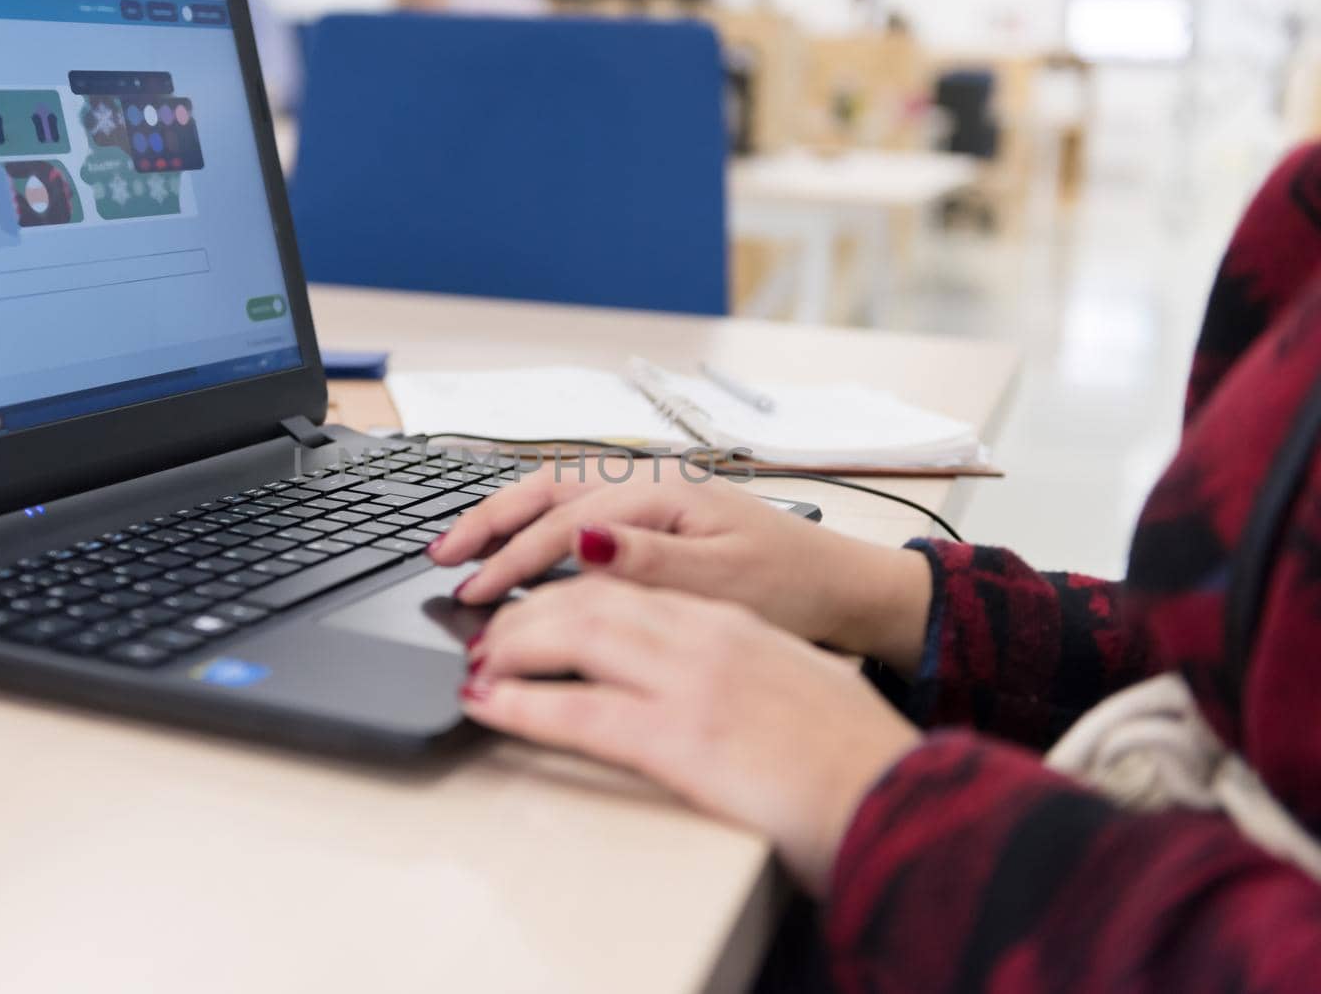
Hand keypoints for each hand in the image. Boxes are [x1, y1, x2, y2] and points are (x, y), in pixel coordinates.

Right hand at [430, 466, 933, 674]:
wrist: (843, 589)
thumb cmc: (792, 587)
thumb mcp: (723, 582)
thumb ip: (649, 561)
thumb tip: (582, 539)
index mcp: (664, 494)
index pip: (565, 525)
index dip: (511, 561)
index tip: (470, 595)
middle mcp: (651, 483)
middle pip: (549, 491)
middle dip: (489, 523)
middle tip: (439, 558)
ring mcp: (651, 494)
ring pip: (559, 491)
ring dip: (506, 515)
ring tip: (460, 544)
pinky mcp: (655, 515)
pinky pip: (580, 505)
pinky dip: (538, 518)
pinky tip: (518, 537)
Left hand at [461, 575, 921, 895]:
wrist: (903, 797)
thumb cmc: (848, 752)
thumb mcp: (786, 680)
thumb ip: (730, 660)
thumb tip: (690, 669)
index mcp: (730, 621)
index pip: (626, 581)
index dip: (564, 589)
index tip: (529, 604)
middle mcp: (707, 634)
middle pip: (589, 597)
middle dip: (523, 610)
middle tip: (486, 634)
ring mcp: (692, 680)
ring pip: (574, 634)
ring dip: (511, 645)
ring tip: (477, 663)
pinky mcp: (681, 736)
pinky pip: (578, 707)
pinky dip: (521, 702)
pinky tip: (489, 705)